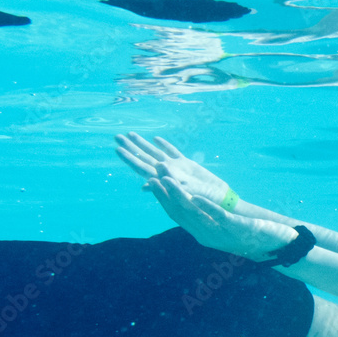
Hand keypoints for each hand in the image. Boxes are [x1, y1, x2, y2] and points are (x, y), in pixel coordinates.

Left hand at [115, 133, 230, 204]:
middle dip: (131, 147)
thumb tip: (146, 184)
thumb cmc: (204, 202)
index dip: (130, 158)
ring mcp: (176, 167)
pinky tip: (156, 139)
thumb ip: (168, 187)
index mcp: (164, 180)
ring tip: (130, 134)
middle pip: (144, 157)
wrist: (221, 200)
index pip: (142, 167)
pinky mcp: (188, 164)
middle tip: (116, 137)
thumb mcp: (185, 196)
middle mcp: (167, 172)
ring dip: (143, 144)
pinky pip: (173, 152)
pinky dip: (165, 145)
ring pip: (156, 153)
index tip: (118, 150)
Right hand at [146, 177, 295, 260]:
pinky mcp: (236, 228)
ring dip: (180, 197)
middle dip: (166, 196)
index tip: (153, 184)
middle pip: (181, 215)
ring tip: (168, 182)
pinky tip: (196, 196)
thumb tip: (193, 203)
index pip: (178, 216)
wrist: (275, 247)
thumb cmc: (249, 235)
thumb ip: (207, 217)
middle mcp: (208, 235)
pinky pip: (218, 217)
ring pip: (195, 214)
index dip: (163, 200)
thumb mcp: (223, 227)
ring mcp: (221, 233)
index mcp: (202, 234)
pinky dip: (206, 206)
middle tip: (153, 178)